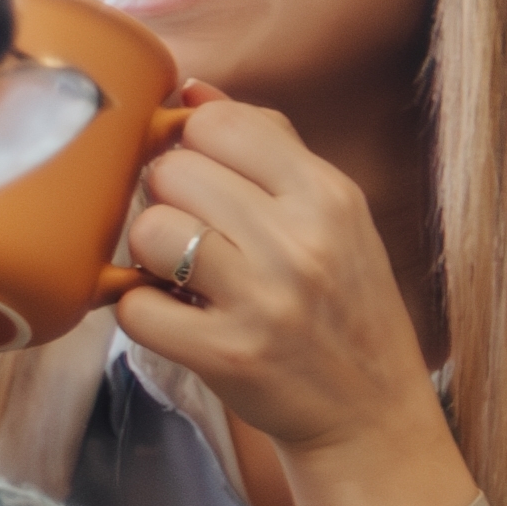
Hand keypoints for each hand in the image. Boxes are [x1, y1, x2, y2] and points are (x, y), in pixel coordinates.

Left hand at [116, 94, 454, 472]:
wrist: (371, 415)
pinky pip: (134, 306)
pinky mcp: (225, 355)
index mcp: (330, 196)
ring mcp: (263, 300)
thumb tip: (191, 90)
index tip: (206, 180)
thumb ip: (270, 147)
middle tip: (196, 235)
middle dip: (169, 200)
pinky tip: (177, 318)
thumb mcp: (336, 217)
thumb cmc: (345, 308)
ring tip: (183, 275)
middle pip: (172, 171)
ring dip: (151, 255)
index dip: (194, 147)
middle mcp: (300, 242)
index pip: (218, 123)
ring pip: (148, 231)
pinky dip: (142, 312)